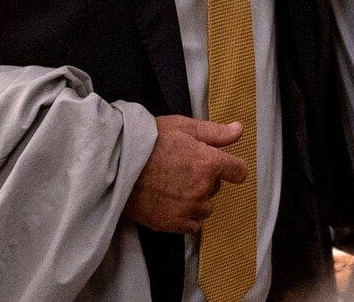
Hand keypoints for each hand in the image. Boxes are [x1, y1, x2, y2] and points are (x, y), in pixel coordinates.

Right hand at [124, 116, 248, 233]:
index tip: (223, 166)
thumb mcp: (184, 127)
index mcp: (209, 163)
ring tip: (173, 187)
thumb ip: (215, 132)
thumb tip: (238, 130)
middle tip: (181, 169)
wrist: (115, 164)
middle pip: (216, 187)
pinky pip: (192, 225)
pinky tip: (170, 203)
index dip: (231, 167)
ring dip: (196, 199)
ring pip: (205, 207)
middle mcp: (202, 188)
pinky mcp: (172, 223)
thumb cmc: (149, 141)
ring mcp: (188, 208)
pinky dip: (185, 216)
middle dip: (205, 179)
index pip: (238, 171)